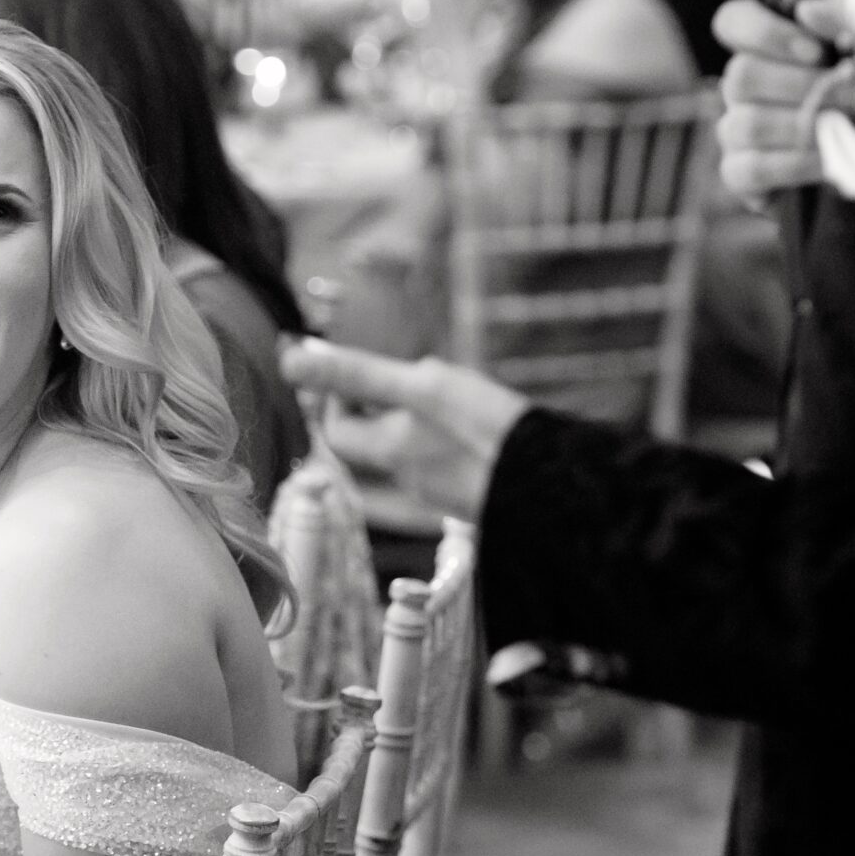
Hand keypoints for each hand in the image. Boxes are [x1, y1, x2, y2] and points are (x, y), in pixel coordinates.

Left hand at [280, 340, 529, 523]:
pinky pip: (452, 463)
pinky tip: (483, 422)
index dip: (335, 398)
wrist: (561, 490)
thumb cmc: (488, 434)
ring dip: (422, 421)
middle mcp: (413, 479)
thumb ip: (357, 374)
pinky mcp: (482, 495)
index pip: (337, 432)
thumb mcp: (420, 388)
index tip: (355, 370)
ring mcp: (449, 491)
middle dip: (383, 407)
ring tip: (454, 392)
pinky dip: (453, 439)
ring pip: (417, 451)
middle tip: (407, 376)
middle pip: (377, 443)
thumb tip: (292, 360)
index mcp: (393, 454)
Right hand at [713, 0, 852, 206]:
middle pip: (741, 75)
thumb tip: (807, 11)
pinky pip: (750, 169)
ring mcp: (733, 131)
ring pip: (747, 124)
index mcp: (759, 48)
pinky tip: (826, 163)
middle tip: (853, 97)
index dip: (767, 32)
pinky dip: (793, 165)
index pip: (732, 21)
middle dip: (803, 87)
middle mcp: (737, 88)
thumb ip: (837, 24)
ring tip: (846, 129)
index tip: (816, 51)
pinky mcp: (738, 174)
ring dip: (804, 127)